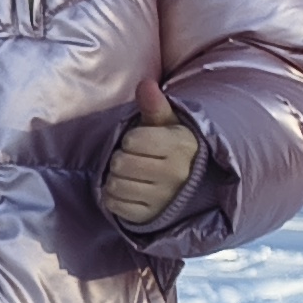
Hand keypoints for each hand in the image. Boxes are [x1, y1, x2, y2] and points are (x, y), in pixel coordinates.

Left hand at [103, 76, 201, 230]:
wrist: (190, 183)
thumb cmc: (171, 146)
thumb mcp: (167, 123)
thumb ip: (154, 104)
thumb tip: (145, 84)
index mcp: (181, 147)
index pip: (133, 141)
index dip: (131, 139)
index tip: (142, 142)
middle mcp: (175, 175)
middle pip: (120, 163)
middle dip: (121, 158)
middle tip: (135, 159)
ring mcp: (163, 199)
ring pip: (114, 184)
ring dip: (115, 178)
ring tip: (131, 174)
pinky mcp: (149, 217)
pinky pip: (114, 204)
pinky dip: (113, 196)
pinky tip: (127, 189)